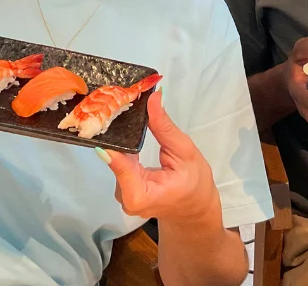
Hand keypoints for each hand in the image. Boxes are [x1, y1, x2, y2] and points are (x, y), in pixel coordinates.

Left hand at [101, 90, 221, 223]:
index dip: (113, 135)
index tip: (111, 109)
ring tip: (126, 113)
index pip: (118, 161)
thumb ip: (164, 127)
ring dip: (121, 138)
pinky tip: (129, 132)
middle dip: (119, 131)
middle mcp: (125, 198)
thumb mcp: (185, 151)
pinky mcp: (122, 189)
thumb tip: (153, 98)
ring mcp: (122, 194)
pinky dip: (124, 148)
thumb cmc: (195, 183)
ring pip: (115, 159)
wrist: (195, 208)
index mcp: (139, 195)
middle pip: (114, 158)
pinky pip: (119, 163)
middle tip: (122, 102)